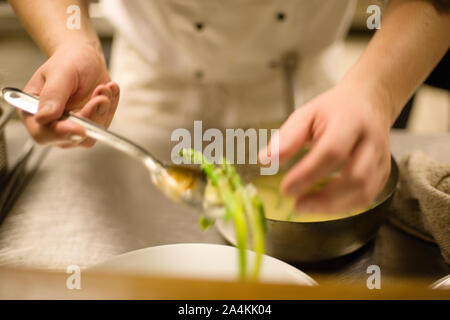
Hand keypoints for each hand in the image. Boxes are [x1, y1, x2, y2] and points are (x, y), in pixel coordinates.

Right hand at [20, 43, 119, 147]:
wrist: (85, 58)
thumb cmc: (69, 61)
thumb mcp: (60, 73)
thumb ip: (53, 95)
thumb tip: (44, 118)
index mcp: (33, 110)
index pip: (43, 133)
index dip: (62, 133)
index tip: (80, 128)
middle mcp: (51, 123)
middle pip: (71, 137)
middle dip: (91, 116)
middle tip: (100, 96)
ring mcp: (72, 127)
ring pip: (91, 134)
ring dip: (103, 110)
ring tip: (104, 87)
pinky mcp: (89, 126)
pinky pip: (104, 126)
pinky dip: (110, 109)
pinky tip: (108, 91)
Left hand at [260, 81, 391, 213]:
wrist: (368, 103)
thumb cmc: (333, 110)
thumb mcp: (306, 114)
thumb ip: (287, 138)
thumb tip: (265, 160)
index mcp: (350, 121)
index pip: (332, 151)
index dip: (308, 173)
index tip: (285, 189)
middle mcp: (371, 141)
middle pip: (356, 177)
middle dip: (325, 198)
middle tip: (297, 204)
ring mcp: (382, 159)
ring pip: (365, 192)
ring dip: (334, 206)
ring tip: (306, 206)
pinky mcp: (384, 173)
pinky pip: (367, 197)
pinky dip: (344, 206)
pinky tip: (323, 204)